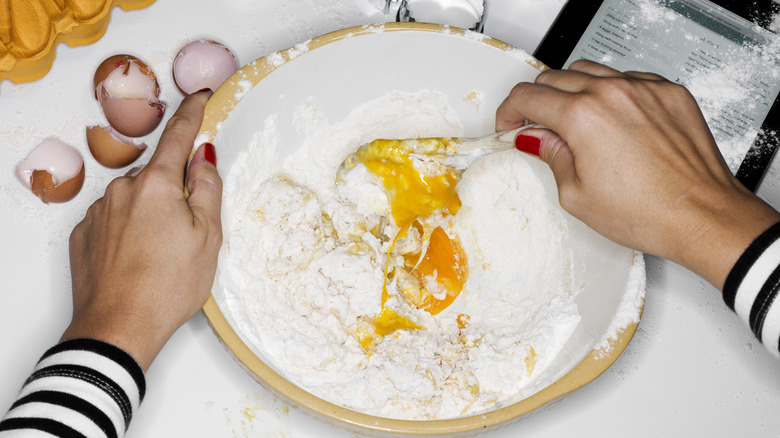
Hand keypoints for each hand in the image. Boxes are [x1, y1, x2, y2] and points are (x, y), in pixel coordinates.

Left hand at [62, 91, 222, 370]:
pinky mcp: (83, 235)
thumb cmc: (168, 286)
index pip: (178, 135)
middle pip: (158, 175)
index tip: (201, 97)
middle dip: (175, 192)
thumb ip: (208, 189)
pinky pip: (114, 219)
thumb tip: (203, 158)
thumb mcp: (208, 237)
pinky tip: (139, 259)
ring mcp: (98, 212)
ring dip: (151, 214)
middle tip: (189, 231)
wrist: (118, 328)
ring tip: (162, 255)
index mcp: (157, 185)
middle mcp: (123, 190)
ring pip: (136, 199)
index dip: (193, 113)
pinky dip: (130, 230)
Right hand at [496, 60, 779, 289]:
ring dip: (572, 91)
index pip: (528, 95)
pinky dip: (612, 94)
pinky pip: (628, 78)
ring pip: (590, 71)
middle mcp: (613, 93)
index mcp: (583, 117)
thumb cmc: (647, 213)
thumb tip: (535, 138)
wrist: (702, 216)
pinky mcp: (669, 93)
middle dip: (537, 100)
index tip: (510, 123)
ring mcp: (645, 89)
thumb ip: (551, 156)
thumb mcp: (577, 195)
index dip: (509, 110)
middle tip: (538, 126)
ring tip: (576, 122)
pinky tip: (614, 122)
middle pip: (555, 77)